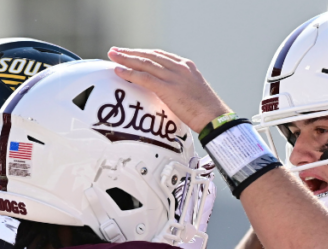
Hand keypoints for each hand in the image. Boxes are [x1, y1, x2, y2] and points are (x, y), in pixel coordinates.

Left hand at [107, 47, 231, 131]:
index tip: (130, 53)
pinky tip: (119, 71)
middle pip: (150, 55)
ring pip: (145, 63)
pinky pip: (145, 77)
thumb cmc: (205, 111)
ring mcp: (174, 76)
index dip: (143, 53)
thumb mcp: (192, 92)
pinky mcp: (169, 88)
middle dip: (131, 52)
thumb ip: (178, 88)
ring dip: (126, 59)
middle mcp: (179, 67)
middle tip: (115, 51)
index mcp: (186, 66)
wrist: (214, 118)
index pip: (160, 55)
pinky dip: (130, 73)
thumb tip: (165, 94)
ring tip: (112, 56)